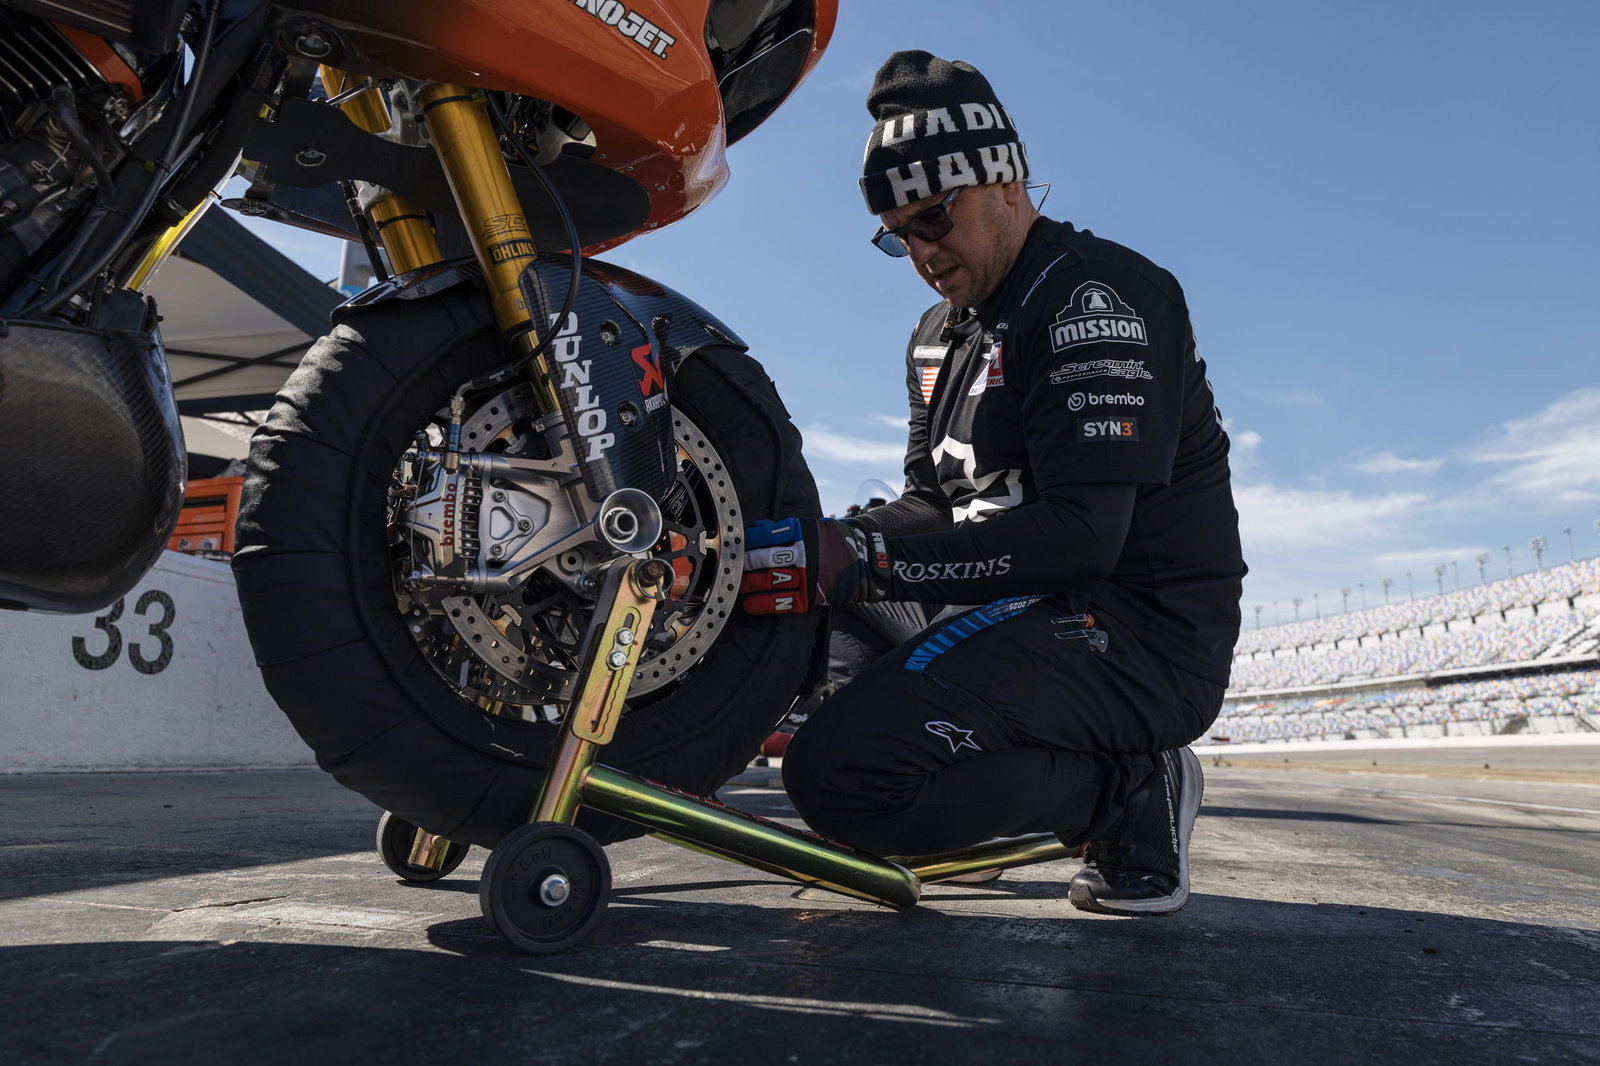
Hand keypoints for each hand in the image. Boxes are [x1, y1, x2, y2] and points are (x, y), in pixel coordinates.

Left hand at [739, 517, 891, 613]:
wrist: (866, 562)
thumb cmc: (835, 542)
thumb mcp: (815, 527)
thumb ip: (787, 529)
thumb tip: (759, 528)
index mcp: (803, 533)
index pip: (767, 536)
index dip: (748, 541)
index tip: (735, 545)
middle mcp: (804, 554)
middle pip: (766, 559)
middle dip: (744, 564)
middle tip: (730, 567)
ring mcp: (808, 576)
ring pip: (771, 581)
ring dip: (750, 585)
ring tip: (736, 587)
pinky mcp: (812, 595)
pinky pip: (784, 602)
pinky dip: (765, 604)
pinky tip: (751, 605)